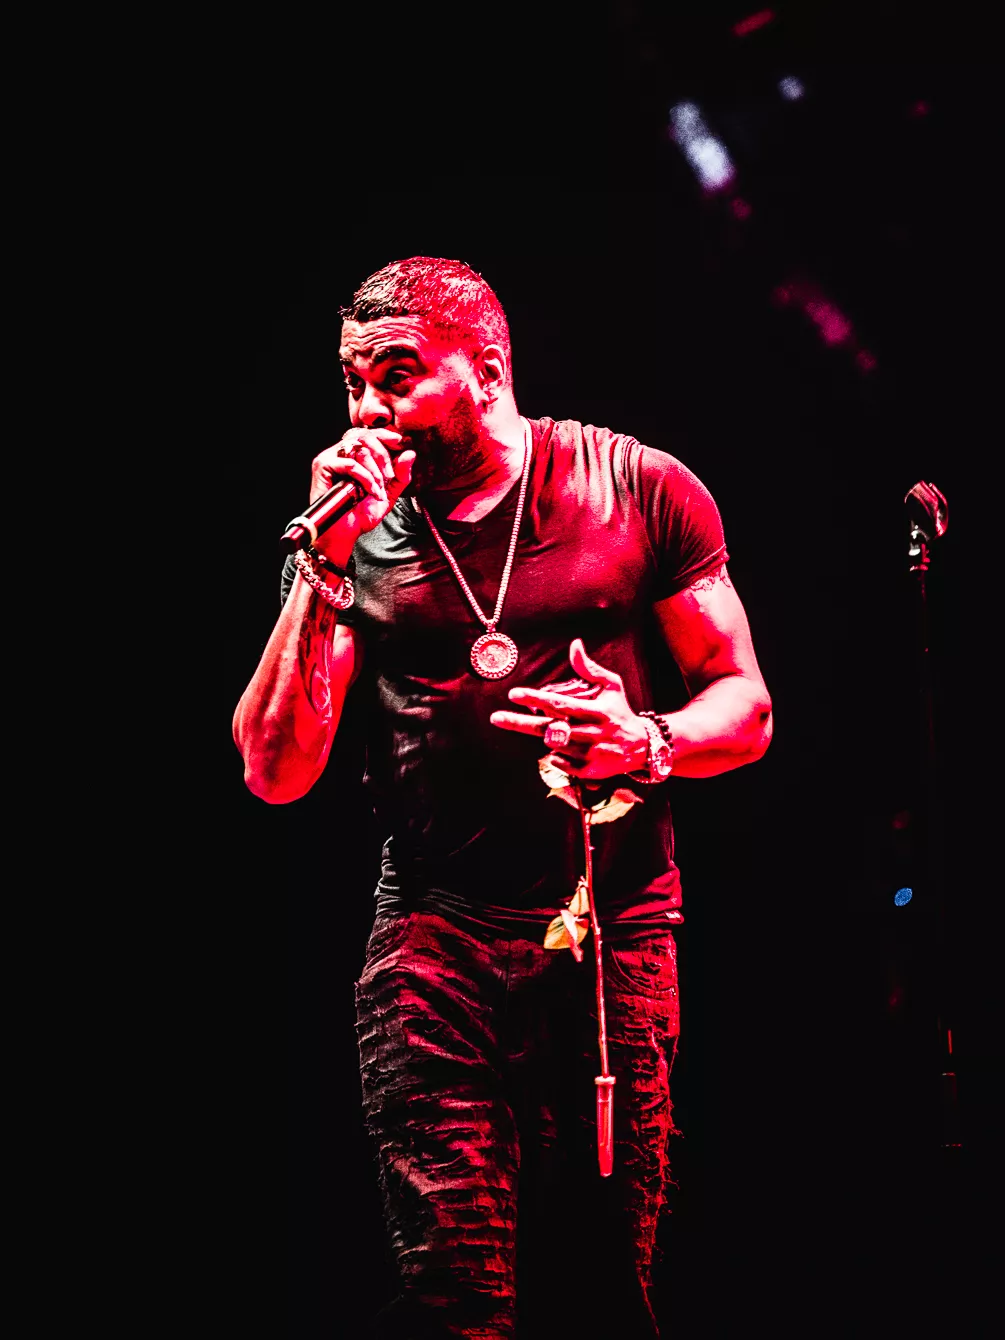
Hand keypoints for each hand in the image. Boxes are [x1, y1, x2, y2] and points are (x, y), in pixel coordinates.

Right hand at [309, 428, 415, 560]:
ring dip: (375, 469)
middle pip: (364, 436)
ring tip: (379, 488)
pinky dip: (365, 476)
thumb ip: (400, 476)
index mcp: (354, 456)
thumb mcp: (388, 494)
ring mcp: (330, 458)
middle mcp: (340, 453)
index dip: (384, 434)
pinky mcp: (322, 466)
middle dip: (383, 454)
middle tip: (390, 475)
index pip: (368, 434)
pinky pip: (349, 463)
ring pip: (357, 448)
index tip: (400, 441)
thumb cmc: (360, 515)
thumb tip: (410, 453)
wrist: (345, 534)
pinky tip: (370, 490)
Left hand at [489, 639, 650, 780]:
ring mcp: (592, 754)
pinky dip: (555, 758)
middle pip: (550, 729)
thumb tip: (574, 644)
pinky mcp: (592, 772)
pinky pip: (562, 765)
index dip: (535, 699)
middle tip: (496, 717)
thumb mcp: (611, 685)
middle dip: (520, 723)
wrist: (643, 746)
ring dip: (546, 738)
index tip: (513, 694)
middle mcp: (594, 733)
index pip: (560, 704)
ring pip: (555, 746)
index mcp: (598, 711)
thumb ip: (589, 668)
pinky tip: (557, 749)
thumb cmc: (620, 710)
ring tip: (545, 730)